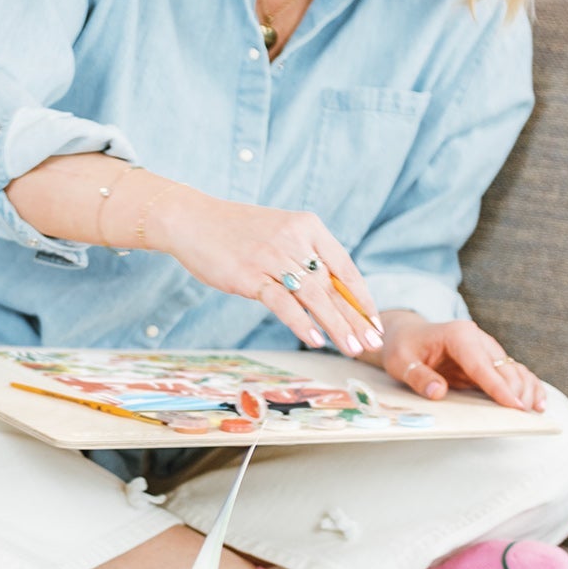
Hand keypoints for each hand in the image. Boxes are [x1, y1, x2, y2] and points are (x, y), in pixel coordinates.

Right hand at [143, 185, 382, 357]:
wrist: (192, 220)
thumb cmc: (236, 232)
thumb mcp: (279, 234)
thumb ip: (304, 258)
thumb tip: (332, 294)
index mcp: (308, 226)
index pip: (345, 267)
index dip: (362, 298)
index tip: (375, 322)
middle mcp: (294, 240)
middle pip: (333, 286)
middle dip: (356, 319)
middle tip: (372, 344)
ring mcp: (272, 257)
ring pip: (314, 296)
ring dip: (336, 326)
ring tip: (352, 348)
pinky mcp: (249, 275)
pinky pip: (282, 303)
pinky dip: (300, 322)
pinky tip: (315, 339)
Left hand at [380, 312, 545, 411]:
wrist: (406, 336)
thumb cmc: (403, 348)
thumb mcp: (401, 362)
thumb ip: (418, 377)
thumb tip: (438, 392)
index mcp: (458, 335)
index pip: (481, 364)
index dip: (498, 386)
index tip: (513, 405)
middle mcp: (477, 338)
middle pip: (504, 367)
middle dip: (515, 391)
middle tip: (521, 416)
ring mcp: (486, 349)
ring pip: (514, 370)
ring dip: (526, 389)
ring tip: (534, 411)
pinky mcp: (489, 360)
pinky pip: (513, 372)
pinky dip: (527, 386)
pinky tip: (537, 401)